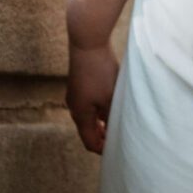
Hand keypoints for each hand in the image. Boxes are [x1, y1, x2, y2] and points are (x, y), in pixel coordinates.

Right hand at [66, 40, 118, 154]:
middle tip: (119, 140)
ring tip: (117, 125)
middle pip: (87, 130)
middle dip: (103, 137)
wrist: (87, 42)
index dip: (103, 149)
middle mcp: (74, 106)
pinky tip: (111, 106)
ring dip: (102, 123)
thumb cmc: (100, 71)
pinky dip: (99, 110)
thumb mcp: (111, 98)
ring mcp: (75, 95)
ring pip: (88, 117)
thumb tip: (117, 131)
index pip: (89, 142)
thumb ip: (113, 117)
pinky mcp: (79, 84)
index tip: (117, 150)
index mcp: (80, 114)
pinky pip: (88, 105)